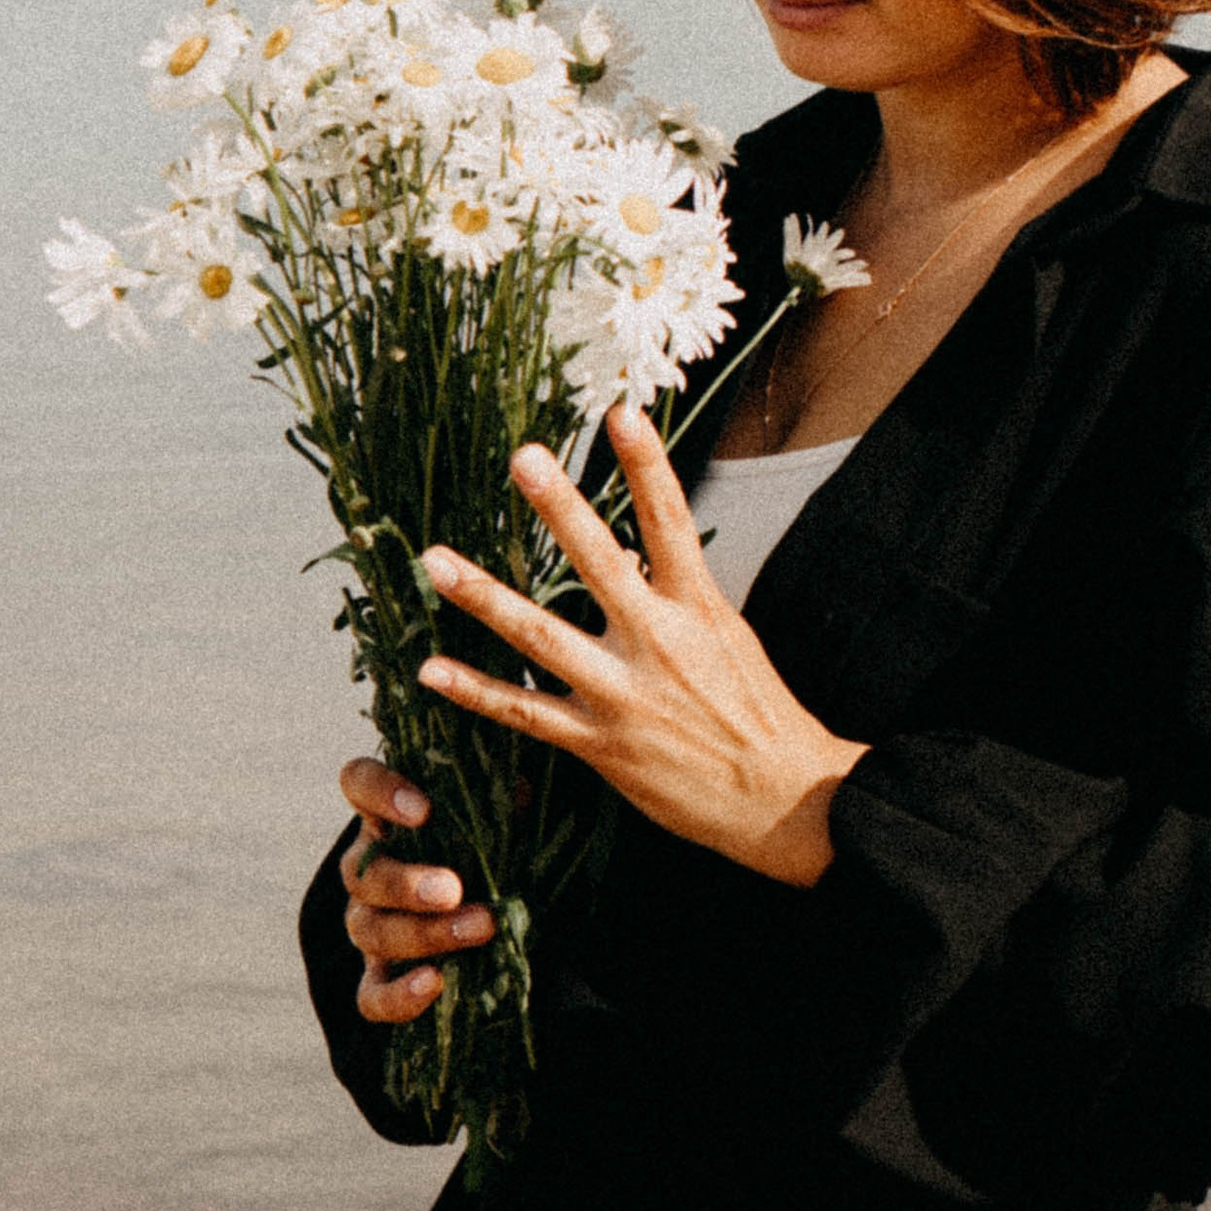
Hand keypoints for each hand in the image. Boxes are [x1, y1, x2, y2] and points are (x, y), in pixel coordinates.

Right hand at [334, 755, 494, 1023]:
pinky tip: (434, 983)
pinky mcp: (383, 977)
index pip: (359, 782)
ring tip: (479, 927)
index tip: (424, 809)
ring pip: (368, 930)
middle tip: (453, 889)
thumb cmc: (500, 845)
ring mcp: (371, 924)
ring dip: (421, 933)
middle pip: (361, 873)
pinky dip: (397, 995)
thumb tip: (517, 790)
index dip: (379, 791)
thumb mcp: (505, 813)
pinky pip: (371, 996)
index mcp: (391, 815)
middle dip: (406, 883)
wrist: (501, 911)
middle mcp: (370, 868)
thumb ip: (504, 796)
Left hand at [414, 408, 866, 887]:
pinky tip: (431, 669)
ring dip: (483, 594)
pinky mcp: (599, 744)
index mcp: (698, 609)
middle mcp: (657, 642)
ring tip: (435, 559)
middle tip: (523, 456)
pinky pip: (524, 711)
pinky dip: (475, 690)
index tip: (621, 412)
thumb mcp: (728, 636)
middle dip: (560, 508)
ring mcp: (623, 693)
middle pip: (599, 561)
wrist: (779, 798)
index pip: (671, 521)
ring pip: (539, 635)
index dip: (647, 465)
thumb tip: (634, 550)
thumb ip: (677, 595)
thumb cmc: (756, 711)